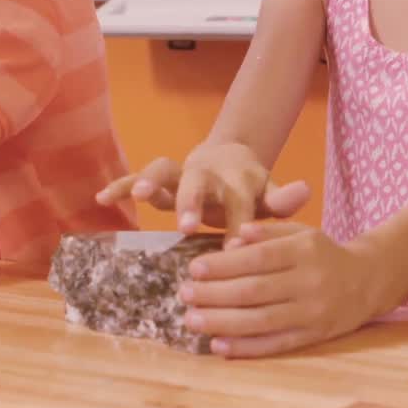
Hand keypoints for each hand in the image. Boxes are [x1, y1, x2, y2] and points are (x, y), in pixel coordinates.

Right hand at [95, 144, 309, 238]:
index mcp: (239, 181)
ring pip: (164, 171)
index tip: (235, 248)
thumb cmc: (251, 190)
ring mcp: (181, 174)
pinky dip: (120, 184)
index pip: (239, 204)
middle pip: (198, 183)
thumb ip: (283, 199)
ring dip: (152, 182)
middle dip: (191, 202)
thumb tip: (305, 191)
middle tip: (186, 226)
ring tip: (140, 197)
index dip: (237, 224)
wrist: (230, 158)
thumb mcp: (270, 194)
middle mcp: (208, 174)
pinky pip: (136, 177)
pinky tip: (102, 198)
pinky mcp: (161, 179)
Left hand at [180, 222, 381, 357]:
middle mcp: (310, 282)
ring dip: (223, 322)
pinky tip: (219, 346)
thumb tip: (232, 240)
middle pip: (256, 290)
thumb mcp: (301, 232)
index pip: (259, 258)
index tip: (194, 269)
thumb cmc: (323, 253)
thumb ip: (267, 233)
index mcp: (305, 251)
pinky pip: (276, 344)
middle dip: (215, 294)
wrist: (368, 280)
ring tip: (192, 321)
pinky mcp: (314, 337)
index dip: (224, 265)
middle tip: (184, 295)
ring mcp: (313, 312)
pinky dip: (246, 348)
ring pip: (262, 320)